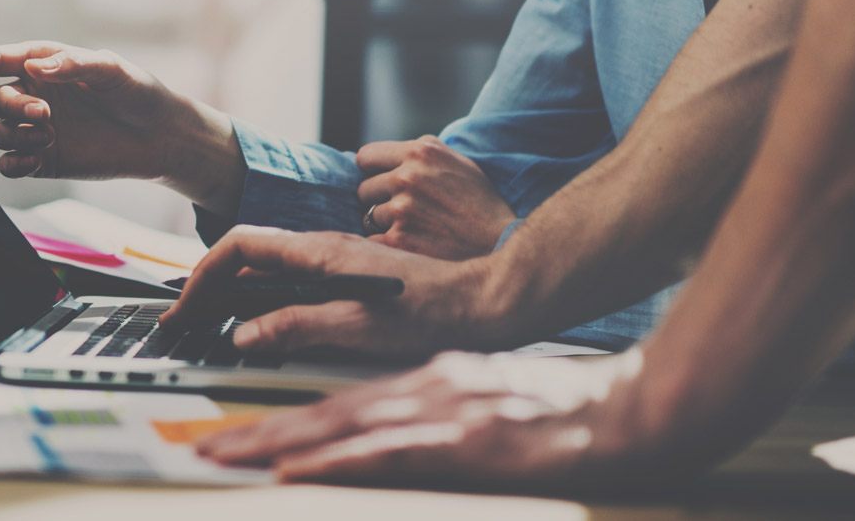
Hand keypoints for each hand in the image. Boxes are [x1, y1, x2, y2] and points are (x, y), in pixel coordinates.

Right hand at [0, 41, 242, 210]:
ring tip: (48, 137)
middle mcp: (35, 95)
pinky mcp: (43, 159)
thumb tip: (33, 66)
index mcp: (45, 65)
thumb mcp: (111, 70)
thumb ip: (72, 65)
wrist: (159, 137)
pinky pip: (9, 164)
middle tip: (46, 115)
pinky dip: (13, 164)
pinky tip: (35, 159)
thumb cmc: (137, 92)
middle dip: (14, 107)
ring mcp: (37, 129)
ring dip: (15, 136)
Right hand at [163, 225, 507, 357]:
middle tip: (184, 319)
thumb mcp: (359, 326)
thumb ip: (298, 325)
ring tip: (209, 320)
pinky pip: (293, 278)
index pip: (241, 248)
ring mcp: (338, 260)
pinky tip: (264, 319)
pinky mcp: (352, 276)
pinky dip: (264, 296)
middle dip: (209, 285)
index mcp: (320, 252)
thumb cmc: (434, 311)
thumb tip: (245, 334)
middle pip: (248, 257)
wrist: (489, 300)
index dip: (205, 275)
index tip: (186, 306)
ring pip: (270, 267)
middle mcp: (325, 248)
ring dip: (234, 291)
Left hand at [197, 350, 664, 484]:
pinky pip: (386, 453)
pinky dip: (335, 461)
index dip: (291, 421)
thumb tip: (416, 443)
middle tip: (208, 444)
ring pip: (342, 428)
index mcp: (439, 384)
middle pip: (329, 412)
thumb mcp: (504, 409)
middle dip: (262, 430)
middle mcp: (432, 390)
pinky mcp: (468, 442)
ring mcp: (448, 414)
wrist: (646, 406)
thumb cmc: (585, 414)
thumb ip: (455, 421)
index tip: (245, 436)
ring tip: (227, 455)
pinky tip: (297, 470)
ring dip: (277, 444)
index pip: (348, 404)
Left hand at [357, 136, 514, 259]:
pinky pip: (372, 241)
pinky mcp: (399, 239)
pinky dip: (384, 245)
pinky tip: (409, 245)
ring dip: (386, 224)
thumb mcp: (456, 161)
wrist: (499, 240)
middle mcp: (406, 178)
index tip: (380, 181)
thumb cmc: (478, 200)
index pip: (365, 157)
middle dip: (378, 199)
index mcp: (419, 152)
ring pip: (369, 217)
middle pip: (364, 190)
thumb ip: (421, 151)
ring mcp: (401, 210)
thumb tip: (387, 153)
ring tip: (415, 228)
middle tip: (403, 210)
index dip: (371, 171)